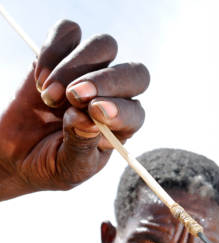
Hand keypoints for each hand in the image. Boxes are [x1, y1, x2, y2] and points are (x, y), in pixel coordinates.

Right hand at [0, 20, 148, 199]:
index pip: (135, 112)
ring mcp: (90, 72)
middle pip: (133, 73)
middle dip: (104, 81)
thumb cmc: (52, 165)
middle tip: (73, 96)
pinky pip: (70, 32)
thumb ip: (81, 145)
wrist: (17, 154)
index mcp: (121, 128)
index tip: (94, 111)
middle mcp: (113, 96)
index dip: (118, 108)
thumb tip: (87, 119)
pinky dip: (53, 50)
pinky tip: (40, 80)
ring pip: (104, 47)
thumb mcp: (69, 167)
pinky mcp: (63, 55)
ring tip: (49, 96)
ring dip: (74, 67)